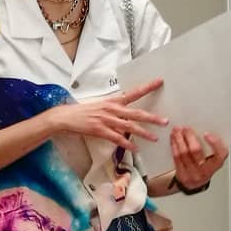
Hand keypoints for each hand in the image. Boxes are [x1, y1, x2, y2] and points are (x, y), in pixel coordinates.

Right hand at [51, 78, 167, 150]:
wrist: (66, 117)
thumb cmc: (83, 111)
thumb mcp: (101, 105)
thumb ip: (115, 108)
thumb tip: (128, 114)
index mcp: (113, 101)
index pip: (133, 92)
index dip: (147, 87)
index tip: (159, 81)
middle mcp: (112, 109)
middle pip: (136, 113)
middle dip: (152, 117)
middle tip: (165, 121)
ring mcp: (106, 120)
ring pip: (129, 127)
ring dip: (144, 133)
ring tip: (155, 138)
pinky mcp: (100, 130)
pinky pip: (117, 138)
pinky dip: (127, 144)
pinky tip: (135, 148)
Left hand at [170, 127, 226, 190]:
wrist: (193, 184)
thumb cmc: (204, 169)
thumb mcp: (212, 160)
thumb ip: (210, 148)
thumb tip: (202, 128)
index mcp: (216, 165)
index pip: (220, 154)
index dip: (215, 143)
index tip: (207, 133)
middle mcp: (205, 170)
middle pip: (196, 151)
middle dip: (190, 137)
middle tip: (186, 127)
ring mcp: (192, 173)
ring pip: (183, 153)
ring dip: (179, 139)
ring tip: (176, 130)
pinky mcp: (181, 173)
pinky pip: (176, 157)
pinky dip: (174, 146)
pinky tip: (173, 139)